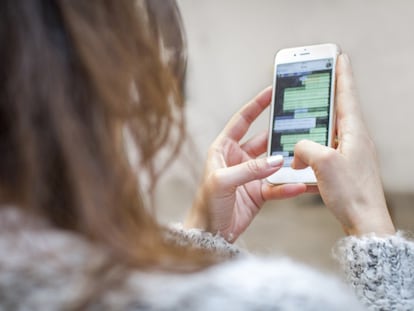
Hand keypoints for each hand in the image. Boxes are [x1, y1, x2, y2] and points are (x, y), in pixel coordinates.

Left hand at [184, 87, 306, 241]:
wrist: (210, 234)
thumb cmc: (206, 205)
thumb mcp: (223, 181)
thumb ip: (250, 169)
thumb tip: (277, 159)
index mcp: (223, 149)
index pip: (242, 121)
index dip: (256, 106)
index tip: (272, 92)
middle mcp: (238, 159)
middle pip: (263, 140)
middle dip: (280, 133)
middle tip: (300, 124)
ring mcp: (250, 176)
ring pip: (274, 163)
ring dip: (288, 161)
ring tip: (306, 155)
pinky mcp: (259, 193)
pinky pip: (277, 186)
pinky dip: (288, 186)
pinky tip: (299, 185)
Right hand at [292, 54, 394, 235]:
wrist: (364, 221)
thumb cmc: (351, 193)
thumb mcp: (322, 163)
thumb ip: (304, 147)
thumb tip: (297, 148)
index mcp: (354, 132)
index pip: (347, 95)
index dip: (342, 75)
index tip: (339, 58)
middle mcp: (355, 140)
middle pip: (338, 111)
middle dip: (326, 97)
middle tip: (316, 85)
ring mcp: (350, 155)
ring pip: (328, 134)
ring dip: (314, 130)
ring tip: (301, 129)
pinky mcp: (344, 169)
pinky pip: (325, 154)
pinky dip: (312, 154)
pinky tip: (301, 164)